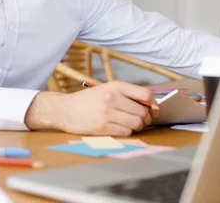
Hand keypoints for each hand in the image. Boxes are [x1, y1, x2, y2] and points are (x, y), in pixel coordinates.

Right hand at [25, 81, 159, 135]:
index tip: (154, 111)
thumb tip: (150, 106)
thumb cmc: (88, 101)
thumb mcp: (106, 89)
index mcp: (115, 86)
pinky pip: (125, 132)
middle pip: (142, 112)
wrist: (65, 109)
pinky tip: (119, 129)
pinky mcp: (102, 127)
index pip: (145, 94)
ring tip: (130, 126)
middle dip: (145, 120)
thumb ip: (126, 95)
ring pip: (136, 124)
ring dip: (137, 127)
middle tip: (141, 122)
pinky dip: (126, 133)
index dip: (154, 105)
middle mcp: (112, 98)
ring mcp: (107, 113)